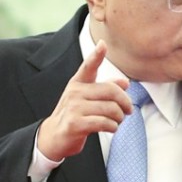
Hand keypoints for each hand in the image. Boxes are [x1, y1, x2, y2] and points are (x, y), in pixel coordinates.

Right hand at [37, 41, 131, 161]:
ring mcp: (74, 107)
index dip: (96, 55)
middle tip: (127, 111)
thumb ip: (106, 89)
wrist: (54, 137)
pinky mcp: (75, 124)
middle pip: (111, 91)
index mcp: (78, 83)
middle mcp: (75, 92)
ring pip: (111, 109)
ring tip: (117, 121)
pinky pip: (104, 123)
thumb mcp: (88, 99)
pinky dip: (113, 127)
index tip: (103, 44)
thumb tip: (125, 82)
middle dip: (125, 103)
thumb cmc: (76, 115)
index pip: (88, 67)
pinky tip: (111, 128)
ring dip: (120, 118)